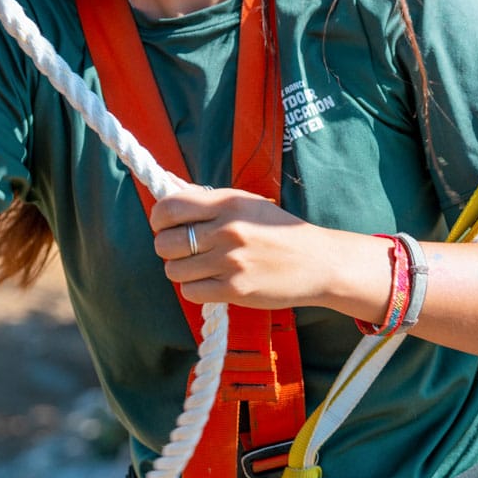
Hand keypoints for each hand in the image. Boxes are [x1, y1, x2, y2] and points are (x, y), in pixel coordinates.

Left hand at [149, 187, 345, 310]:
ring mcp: (231, 261)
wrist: (318, 262)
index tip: (164, 224)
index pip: (170, 207)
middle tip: (182, 249)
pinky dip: (195, 289)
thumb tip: (166, 185)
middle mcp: (227, 230)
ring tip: (199, 267)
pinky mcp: (236, 290)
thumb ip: (204, 197)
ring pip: (174, 270)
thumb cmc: (278, 230)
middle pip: (165, 242)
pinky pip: (191, 292)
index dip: (158, 217)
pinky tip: (210, 282)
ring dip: (181, 271)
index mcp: (228, 202)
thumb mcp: (246, 202)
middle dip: (167, 247)